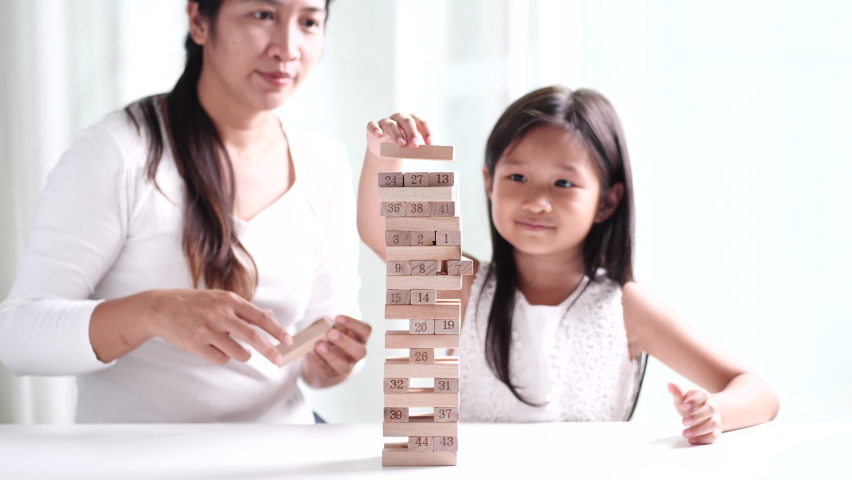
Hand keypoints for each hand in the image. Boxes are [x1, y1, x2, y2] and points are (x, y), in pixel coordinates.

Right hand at [146, 289, 291, 365]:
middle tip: (280, 361)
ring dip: (243, 355)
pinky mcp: (196, 345)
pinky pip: (221, 359)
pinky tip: (213, 348)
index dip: (277, 330)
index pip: (260, 318)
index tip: (288, 341)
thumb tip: (270, 316)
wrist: (161, 309)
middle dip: (270, 351)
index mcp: (229, 301)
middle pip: (253, 337)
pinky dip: (223, 357)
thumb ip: (245, 309)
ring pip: (238, 352)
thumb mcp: (221, 298)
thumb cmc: (195, 303)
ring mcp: (208, 330)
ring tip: (234, 348)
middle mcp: (221, 314)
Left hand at [300, 315, 371, 387]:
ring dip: (331, 355)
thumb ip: (326, 324)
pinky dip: (317, 361)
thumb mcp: (331, 328)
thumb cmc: (330, 338)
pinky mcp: (331, 375)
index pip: (365, 331)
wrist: (323, 360)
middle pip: (360, 351)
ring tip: (319, 345)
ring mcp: (346, 367)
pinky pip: (326, 370)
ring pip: (344, 366)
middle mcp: (357, 354)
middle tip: (330, 333)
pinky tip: (311, 352)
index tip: (337, 318)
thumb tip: (321, 324)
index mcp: (360, 338)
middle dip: (345, 342)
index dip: (354, 324)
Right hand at [366, 112, 432, 157]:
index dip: (426, 131)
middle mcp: (399, 117)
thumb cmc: (400, 145)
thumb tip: (427, 153)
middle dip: (412, 133)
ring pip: (391, 125)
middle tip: (415, 145)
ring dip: (397, 134)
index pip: (421, 122)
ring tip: (401, 145)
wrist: (383, 149)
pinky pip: (373, 125)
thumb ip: (416, 146)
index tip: (430, 143)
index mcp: (412, 120)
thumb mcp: (410, 146)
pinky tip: (379, 135)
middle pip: (407, 121)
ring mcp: (386, 122)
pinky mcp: (373, 127)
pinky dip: (375, 129)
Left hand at [668, 382, 722, 444]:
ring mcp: (716, 418)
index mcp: (704, 396)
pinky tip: (691, 440)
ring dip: (699, 430)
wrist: (703, 412)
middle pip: (710, 409)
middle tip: (683, 422)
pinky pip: (714, 435)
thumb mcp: (682, 397)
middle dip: (697, 416)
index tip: (683, 406)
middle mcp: (712, 406)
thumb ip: (677, 392)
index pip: (702, 396)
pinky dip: (703, 439)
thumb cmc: (690, 403)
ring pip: (713, 424)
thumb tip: (670, 384)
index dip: (693, 401)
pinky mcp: (716, 430)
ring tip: (684, 433)